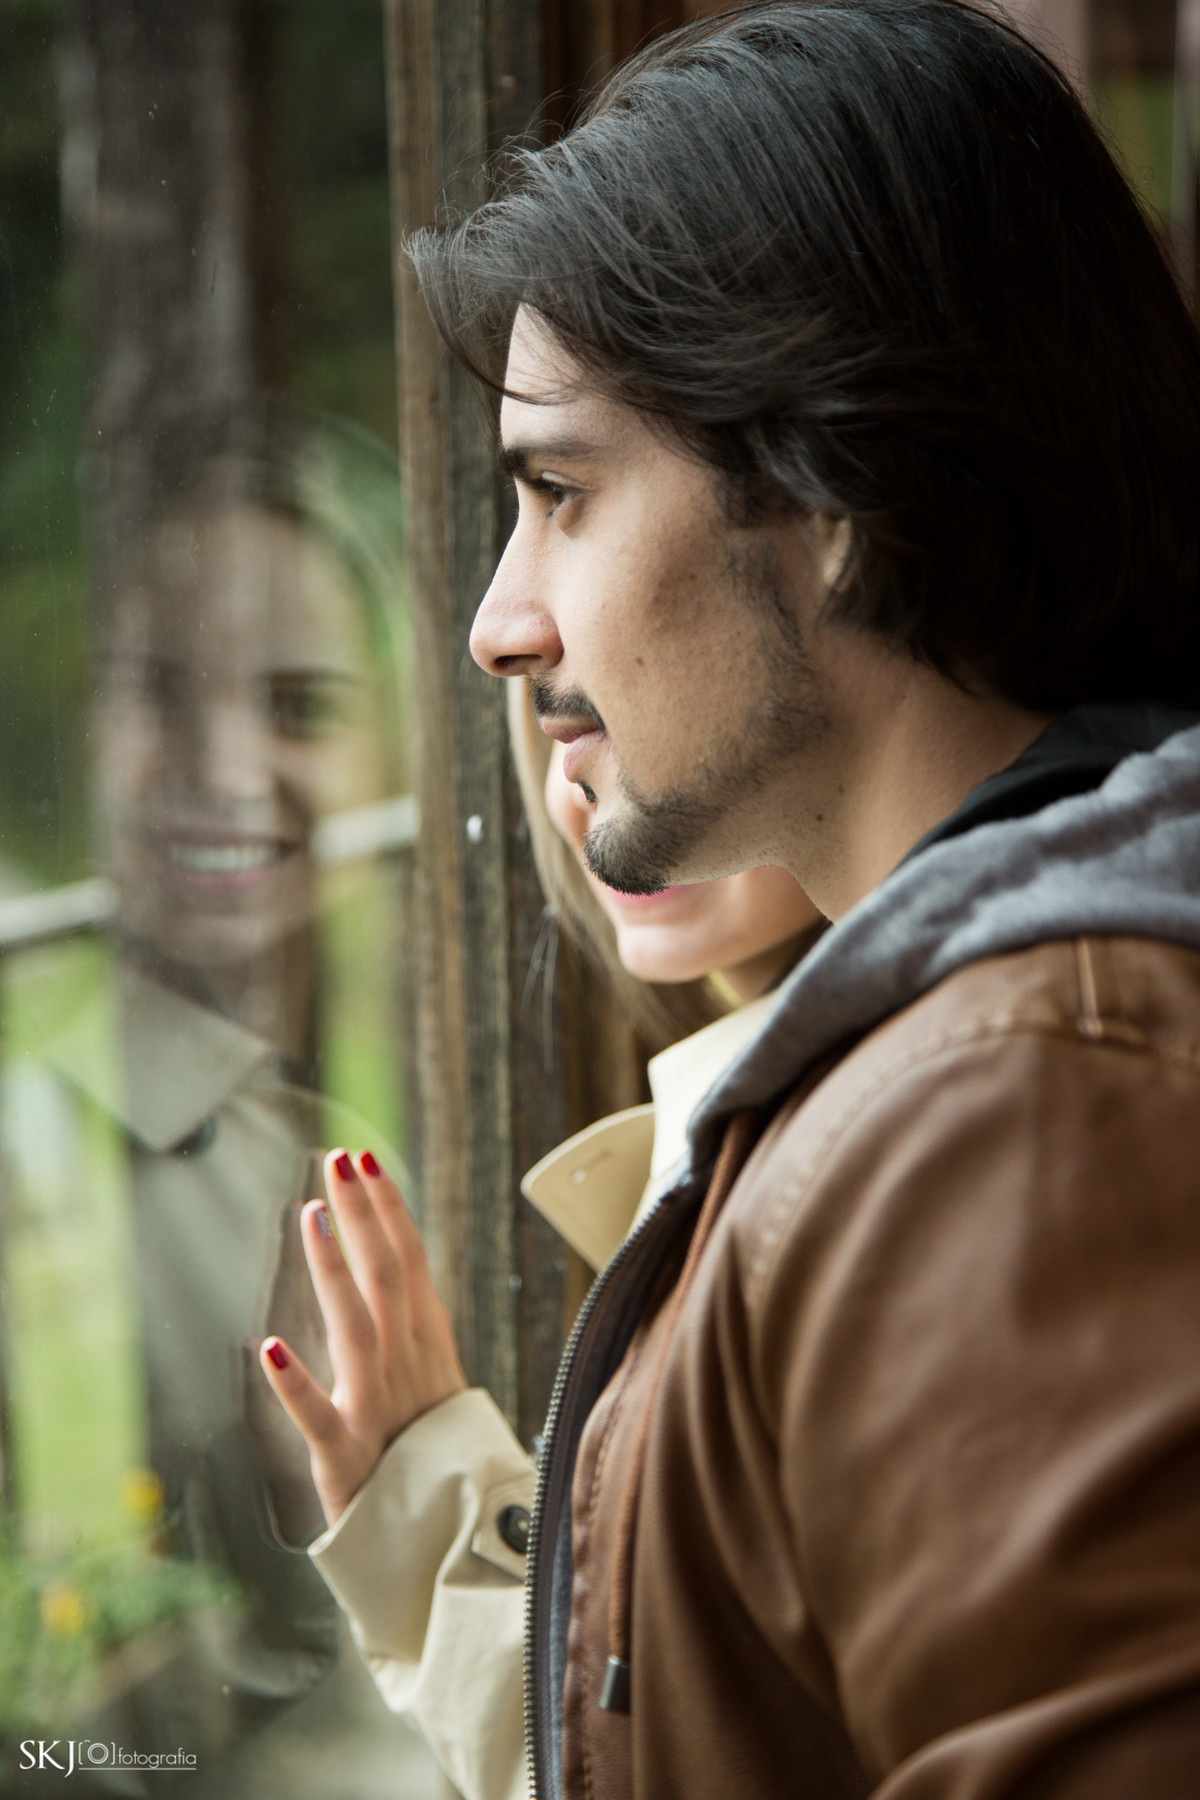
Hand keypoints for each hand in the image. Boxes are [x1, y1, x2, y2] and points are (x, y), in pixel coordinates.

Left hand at [259, 1148, 466, 1526]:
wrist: (450, 1542)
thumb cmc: (431, 1454)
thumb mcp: (432, 1379)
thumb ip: (411, 1324)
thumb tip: (392, 1260)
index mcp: (428, 1346)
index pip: (409, 1261)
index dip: (387, 1209)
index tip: (365, 1159)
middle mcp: (408, 1367)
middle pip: (386, 1276)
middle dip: (363, 1214)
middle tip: (340, 1160)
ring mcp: (379, 1410)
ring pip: (357, 1327)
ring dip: (334, 1269)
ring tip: (311, 1215)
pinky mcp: (347, 1459)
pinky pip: (321, 1418)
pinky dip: (297, 1386)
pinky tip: (269, 1348)